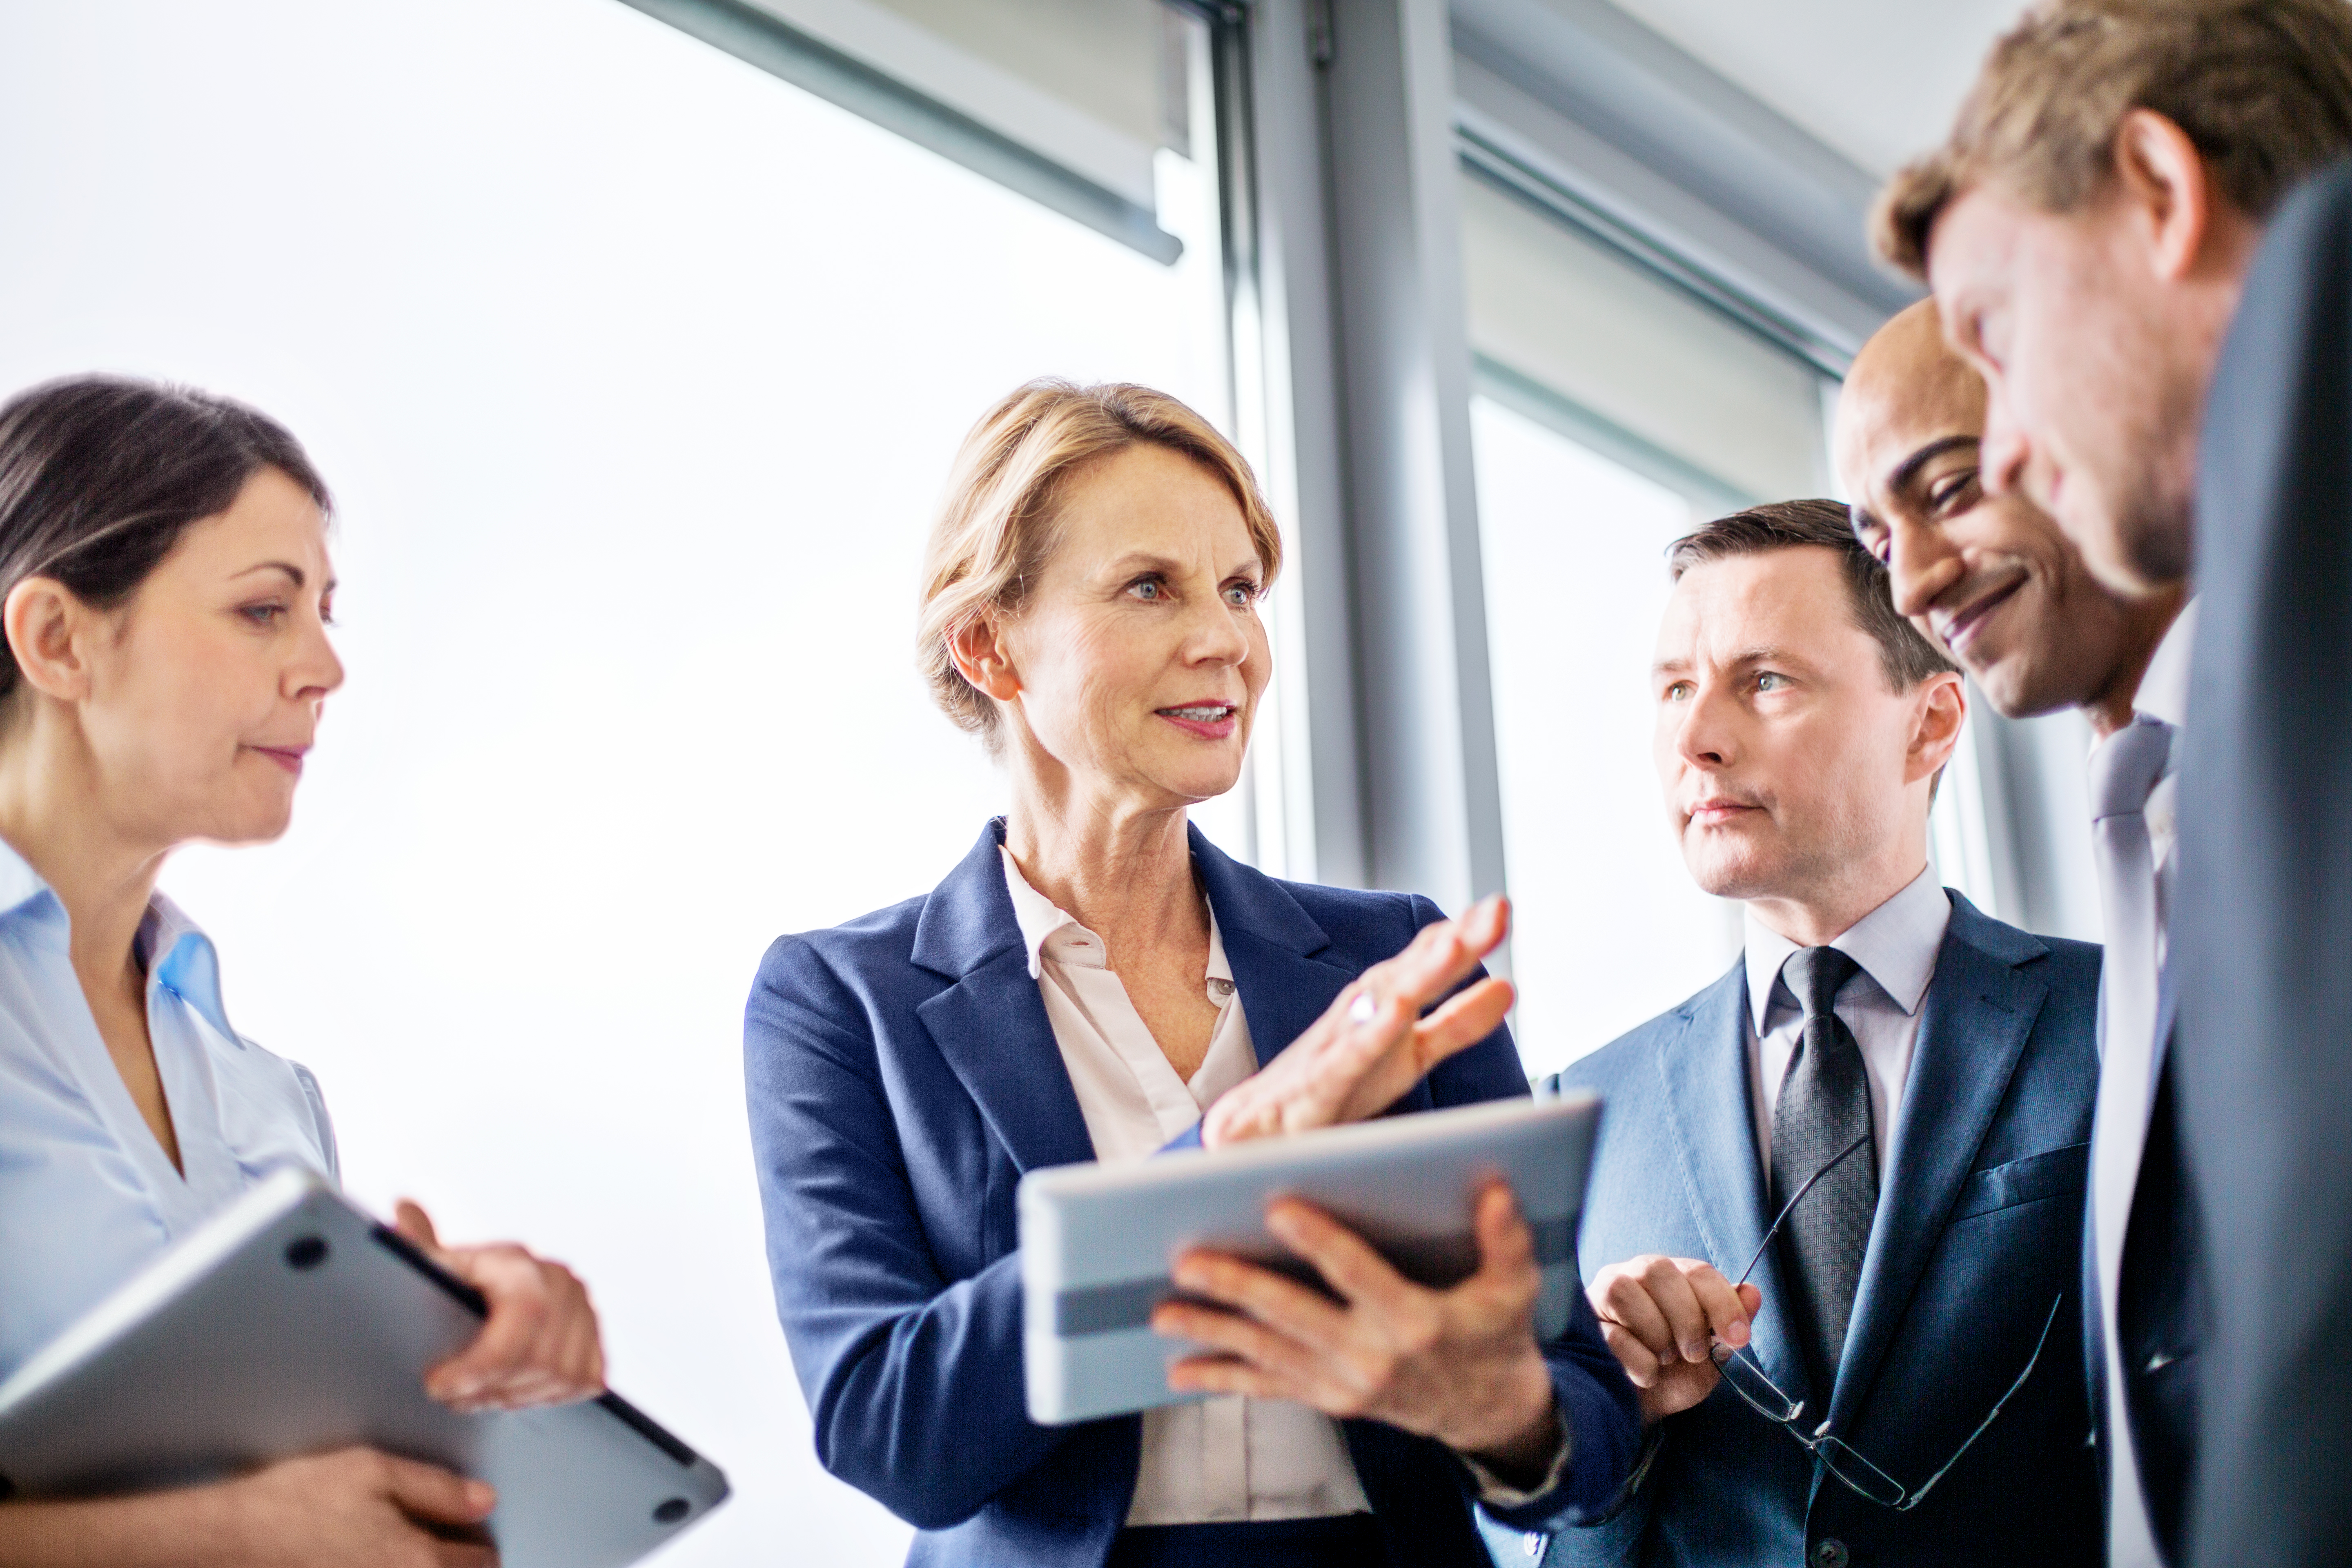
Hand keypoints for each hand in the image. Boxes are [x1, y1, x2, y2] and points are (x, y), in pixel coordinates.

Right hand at [211, 1446, 496, 1567]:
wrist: (227, 1542)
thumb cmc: (296, 1502)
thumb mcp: (373, 1471)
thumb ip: (437, 1488)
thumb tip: (484, 1501)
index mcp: (418, 1561)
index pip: (481, 1559)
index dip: (478, 1539)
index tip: (467, 1527)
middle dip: (457, 1564)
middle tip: (445, 1543)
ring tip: (405, 1550)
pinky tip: (374, 1558)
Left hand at [393, 1202, 604, 1411]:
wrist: (493, 1296)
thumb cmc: (458, 1286)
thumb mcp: (433, 1268)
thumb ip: (417, 1246)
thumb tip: (404, 1207)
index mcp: (523, 1264)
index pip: (524, 1316)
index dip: (483, 1361)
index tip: (438, 1384)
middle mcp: (563, 1283)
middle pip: (541, 1358)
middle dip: (490, 1387)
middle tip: (453, 1396)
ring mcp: (586, 1313)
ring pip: (562, 1377)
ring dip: (514, 1396)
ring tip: (477, 1395)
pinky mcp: (596, 1341)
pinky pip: (584, 1382)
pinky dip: (547, 1396)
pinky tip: (513, 1390)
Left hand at [1154, 1181, 1560, 1477]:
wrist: (1488, 1412)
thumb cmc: (1497, 1334)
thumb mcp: (1514, 1288)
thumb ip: (1504, 1240)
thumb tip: (1497, 1188)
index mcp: (1414, 1321)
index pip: (1357, 1273)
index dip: (1318, 1242)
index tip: (1275, 1208)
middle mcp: (1371, 1358)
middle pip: (1293, 1316)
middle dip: (1237, 1287)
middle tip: (1187, 1260)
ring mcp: (1344, 1385)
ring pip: (1267, 1353)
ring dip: (1212, 1331)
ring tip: (1161, 1311)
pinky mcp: (1329, 1401)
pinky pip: (1269, 1388)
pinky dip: (1222, 1379)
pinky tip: (1180, 1370)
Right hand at [1199, 896, 1514, 1148]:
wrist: (1254, 1131)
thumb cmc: (1335, 1087)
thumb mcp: (1410, 1056)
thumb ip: (1456, 1025)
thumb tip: (1509, 986)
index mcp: (1388, 1008)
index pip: (1428, 965)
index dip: (1465, 938)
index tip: (1498, 908)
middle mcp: (1361, 1017)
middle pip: (1410, 974)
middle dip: (1451, 943)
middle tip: (1493, 910)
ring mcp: (1334, 1048)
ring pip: (1377, 1005)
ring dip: (1415, 974)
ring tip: (1452, 947)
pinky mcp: (1313, 1086)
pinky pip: (1342, 1060)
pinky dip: (1366, 1035)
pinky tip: (1391, 1015)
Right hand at [1587, 1255, 1759, 1424]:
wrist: (1644, 1407)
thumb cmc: (1677, 1373)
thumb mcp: (1712, 1351)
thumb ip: (1731, 1322)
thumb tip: (1753, 1293)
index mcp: (1674, 1276)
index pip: (1699, 1272)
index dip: (1723, 1303)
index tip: (1738, 1337)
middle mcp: (1636, 1274)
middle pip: (1660, 1272)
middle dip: (1686, 1318)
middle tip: (1694, 1353)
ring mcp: (1605, 1294)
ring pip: (1627, 1292)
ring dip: (1657, 1335)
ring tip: (1664, 1359)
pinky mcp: (1586, 1323)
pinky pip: (1613, 1334)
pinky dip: (1639, 1362)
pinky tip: (1644, 1374)